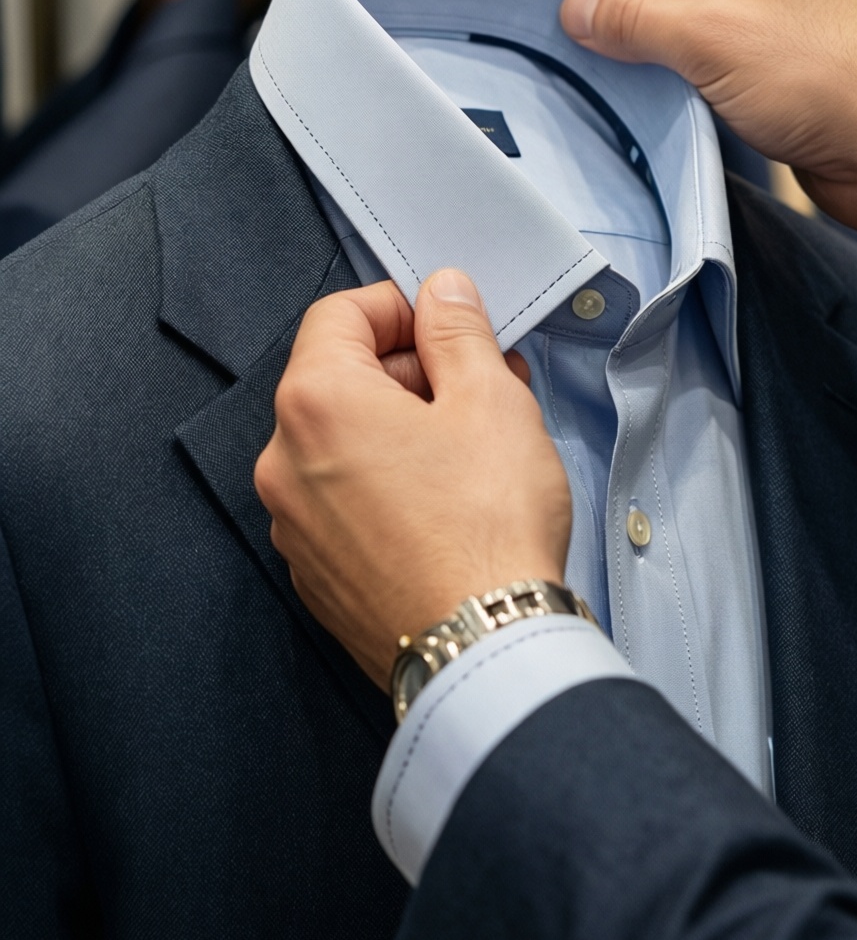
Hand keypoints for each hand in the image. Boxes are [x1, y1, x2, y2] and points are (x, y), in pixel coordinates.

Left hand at [256, 270, 571, 689]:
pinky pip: (346, 500)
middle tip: (481, 381)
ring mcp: (295, 525)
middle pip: (339, 379)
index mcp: (317, 403)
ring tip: (477, 441)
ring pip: (345, 443)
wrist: (482, 647)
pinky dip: (389, 481)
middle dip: (412, 369)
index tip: (448, 322)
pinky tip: (450, 497)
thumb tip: (441, 292)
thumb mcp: (490, 399)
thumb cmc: (486, 523)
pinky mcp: (318, 574)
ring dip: (404, 425)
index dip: (401, 306)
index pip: (340, 315)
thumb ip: (457, 331)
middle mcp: (284, 462)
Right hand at [555, 0, 856, 236]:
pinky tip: (636, 75)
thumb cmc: (836, 82)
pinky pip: (710, 41)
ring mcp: (780, 6)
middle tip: (559, 5)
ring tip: (587, 44)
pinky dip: (671, 54)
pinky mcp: (781, 56)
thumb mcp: (715, 41)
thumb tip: (579, 7)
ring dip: (642, 21)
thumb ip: (637, 20)